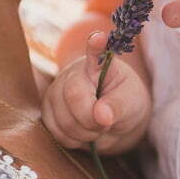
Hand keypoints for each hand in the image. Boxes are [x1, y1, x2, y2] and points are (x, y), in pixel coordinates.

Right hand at [40, 30, 150, 154]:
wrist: (114, 118)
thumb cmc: (126, 103)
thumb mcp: (132, 102)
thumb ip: (118, 106)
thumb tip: (101, 116)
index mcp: (98, 64)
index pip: (95, 53)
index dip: (96, 46)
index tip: (100, 38)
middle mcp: (72, 73)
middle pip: (74, 98)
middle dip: (93, 120)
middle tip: (107, 122)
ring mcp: (56, 91)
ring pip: (63, 120)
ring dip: (85, 133)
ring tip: (97, 126)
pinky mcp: (47, 111)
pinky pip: (56, 133)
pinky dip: (74, 140)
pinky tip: (84, 132)